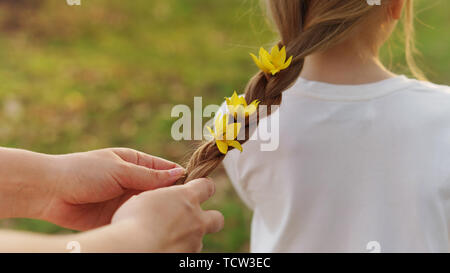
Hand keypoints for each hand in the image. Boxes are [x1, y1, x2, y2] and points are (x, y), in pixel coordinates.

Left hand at [39, 148, 184, 230]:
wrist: (50, 192)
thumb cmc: (83, 171)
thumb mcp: (120, 170)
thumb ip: (149, 175)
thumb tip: (179, 174)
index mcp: (136, 163)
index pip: (166, 169)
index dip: (181, 178)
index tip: (198, 189)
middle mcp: (134, 181)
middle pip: (161, 190)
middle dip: (173, 199)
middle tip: (191, 210)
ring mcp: (126, 200)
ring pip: (150, 207)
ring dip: (160, 212)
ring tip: (176, 221)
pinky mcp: (118, 217)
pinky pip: (136, 219)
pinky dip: (145, 223)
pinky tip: (156, 228)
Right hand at [105, 178, 223, 252]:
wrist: (133, 248)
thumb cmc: (132, 221)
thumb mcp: (145, 197)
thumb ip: (162, 196)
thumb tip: (165, 197)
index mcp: (186, 198)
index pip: (207, 186)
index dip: (204, 187)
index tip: (196, 189)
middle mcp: (196, 219)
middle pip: (217, 218)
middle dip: (210, 218)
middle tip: (193, 220)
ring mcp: (194, 242)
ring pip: (198, 239)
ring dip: (188, 237)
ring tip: (165, 238)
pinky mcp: (188, 259)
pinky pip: (187, 253)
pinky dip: (178, 250)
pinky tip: (161, 248)